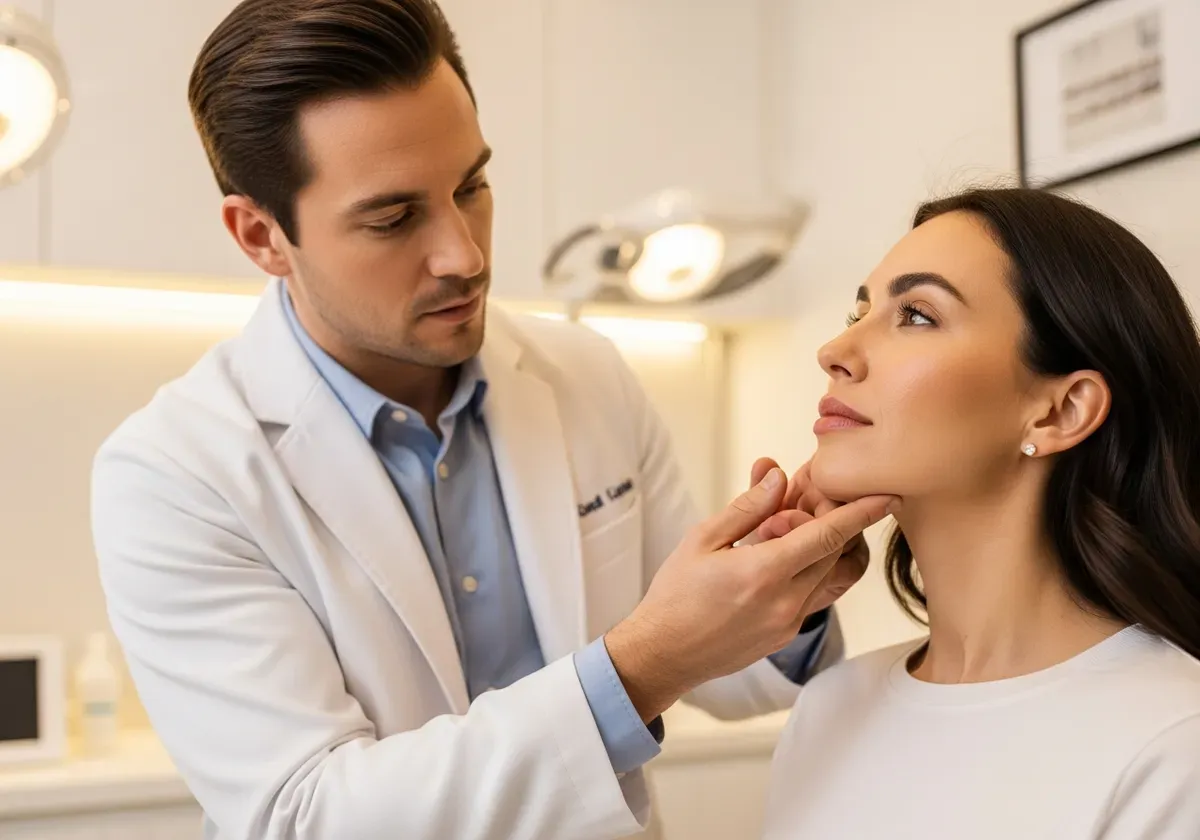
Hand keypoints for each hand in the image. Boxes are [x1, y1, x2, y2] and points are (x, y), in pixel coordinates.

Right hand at [604, 467, 894, 721]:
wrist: (663, 653)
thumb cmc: (675, 594)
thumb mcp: (703, 539)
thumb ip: (747, 508)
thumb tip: (778, 477)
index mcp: (764, 572)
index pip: (828, 535)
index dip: (861, 513)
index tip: (887, 496)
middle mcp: (786, 601)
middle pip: (836, 553)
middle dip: (835, 521)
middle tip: (814, 498)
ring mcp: (790, 622)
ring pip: (833, 577)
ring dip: (830, 549)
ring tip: (802, 527)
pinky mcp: (786, 635)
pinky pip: (816, 596)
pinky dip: (812, 571)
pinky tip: (784, 556)